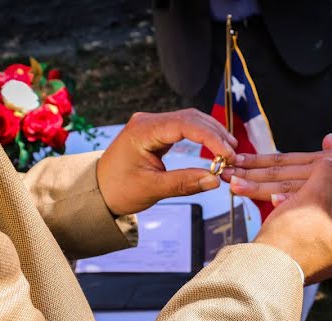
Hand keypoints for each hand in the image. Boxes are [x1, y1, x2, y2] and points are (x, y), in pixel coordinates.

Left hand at [97, 109, 237, 214]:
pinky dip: (202, 137)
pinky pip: (184, 128)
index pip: (185, 125)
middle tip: (234, 155)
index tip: (227, 155)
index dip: (211, 138)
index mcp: (143, 130)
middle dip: (216, 134)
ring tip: (229, 153)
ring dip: (211, 134)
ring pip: (190, 120)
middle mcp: (148, 121)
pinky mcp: (156, 132)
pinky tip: (215, 148)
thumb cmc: (119, 190)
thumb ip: (185, 183)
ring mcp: (152, 124)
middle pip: (191, 118)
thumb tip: (215, 179)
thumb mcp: (153, 189)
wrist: (98, 192)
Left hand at [221, 134, 331, 217]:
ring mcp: (330, 183)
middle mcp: (322, 167)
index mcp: (324, 160)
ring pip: (288, 183)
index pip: (284, 160)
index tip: (236, 160)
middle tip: (220, 168)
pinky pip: (313, 201)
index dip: (259, 160)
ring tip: (233, 183)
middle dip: (248, 170)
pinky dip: (292, 199)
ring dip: (259, 184)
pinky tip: (271, 201)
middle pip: (278, 168)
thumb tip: (329, 139)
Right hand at [254, 158, 331, 284]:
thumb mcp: (314, 195)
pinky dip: (303, 230)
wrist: (264, 270)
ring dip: (317, 218)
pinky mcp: (304, 269)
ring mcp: (324, 266)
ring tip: (304, 203)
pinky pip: (310, 245)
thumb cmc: (294, 234)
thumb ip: (328, 174)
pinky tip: (288, 219)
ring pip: (328, 235)